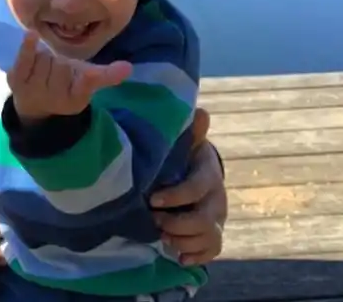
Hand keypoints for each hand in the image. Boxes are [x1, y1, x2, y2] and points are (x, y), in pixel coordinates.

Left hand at [7, 30, 132, 121]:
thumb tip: (128, 67)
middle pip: (62, 64)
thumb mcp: (85, 84)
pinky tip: (32, 34)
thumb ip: (105, 75)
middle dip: (61, 61)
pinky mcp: (16, 81)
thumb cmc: (64, 86)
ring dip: (45, 56)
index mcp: (75, 98)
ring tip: (45, 65)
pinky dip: (28, 47)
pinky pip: (24, 59)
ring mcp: (34, 90)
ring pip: (45, 58)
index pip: (85, 85)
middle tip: (58, 67)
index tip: (100, 71)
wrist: (35, 104)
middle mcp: (54, 98)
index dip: (91, 77)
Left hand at [149, 107, 227, 264]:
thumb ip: (192, 131)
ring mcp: (217, 219)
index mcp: (209, 175)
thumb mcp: (188, 142)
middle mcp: (217, 199)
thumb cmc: (186, 156)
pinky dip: (196, 257)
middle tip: (155, 220)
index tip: (152, 199)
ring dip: (184, 241)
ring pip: (209, 237)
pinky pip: (212, 251)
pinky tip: (178, 257)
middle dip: (178, 223)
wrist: (199, 171)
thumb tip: (202, 112)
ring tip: (163, 237)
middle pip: (204, 219)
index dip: (176, 196)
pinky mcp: (214, 234)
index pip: (196, 188)